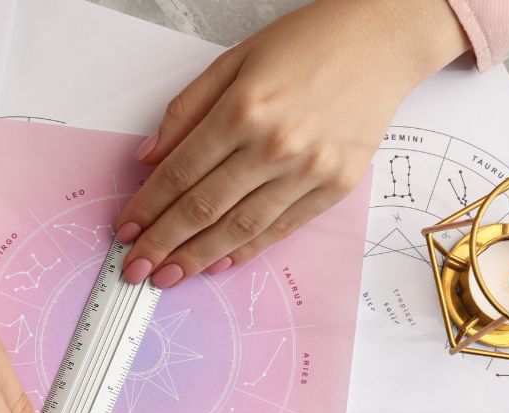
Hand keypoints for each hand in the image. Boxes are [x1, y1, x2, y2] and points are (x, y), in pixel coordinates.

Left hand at [118, 0, 469, 287]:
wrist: (381, 40)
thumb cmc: (308, 43)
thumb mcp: (234, 61)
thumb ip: (186, 110)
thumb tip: (149, 157)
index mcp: (243, 110)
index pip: (179, 173)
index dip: (147, 207)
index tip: (127, 229)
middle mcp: (275, 145)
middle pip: (204, 208)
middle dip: (163, 244)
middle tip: (137, 268)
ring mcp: (308, 170)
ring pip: (241, 227)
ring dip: (199, 257)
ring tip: (170, 275)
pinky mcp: (335, 185)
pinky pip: (282, 228)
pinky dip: (247, 250)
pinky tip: (219, 263)